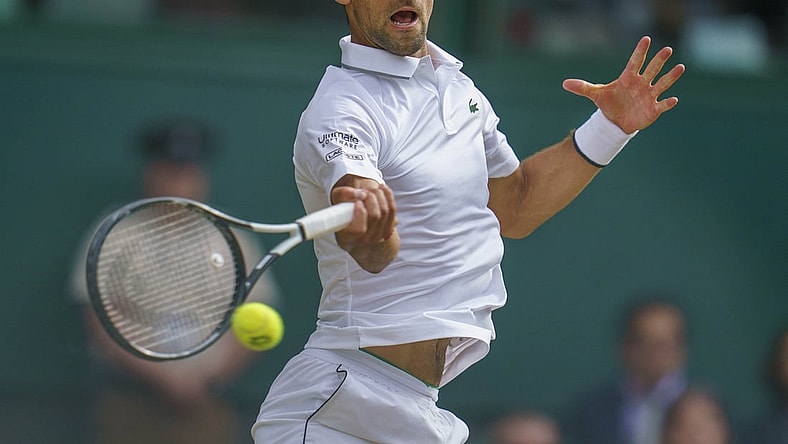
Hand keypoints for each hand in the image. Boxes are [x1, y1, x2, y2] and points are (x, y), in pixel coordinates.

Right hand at [331, 179, 397, 258]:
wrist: (354, 217)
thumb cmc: (343, 209)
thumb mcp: (337, 200)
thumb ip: (344, 195)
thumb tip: (361, 195)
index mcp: (347, 238)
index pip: (359, 229)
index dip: (361, 213)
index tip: (357, 202)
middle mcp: (364, 240)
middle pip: (375, 216)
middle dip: (370, 198)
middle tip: (363, 192)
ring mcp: (378, 236)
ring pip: (385, 211)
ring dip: (378, 195)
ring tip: (370, 190)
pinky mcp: (389, 228)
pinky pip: (392, 209)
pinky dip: (388, 195)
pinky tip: (381, 189)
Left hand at [562, 36, 685, 133]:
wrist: (616, 121)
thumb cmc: (609, 104)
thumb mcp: (596, 95)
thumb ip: (583, 88)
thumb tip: (564, 83)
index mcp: (628, 78)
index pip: (635, 62)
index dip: (640, 51)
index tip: (646, 39)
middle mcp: (641, 83)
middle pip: (651, 69)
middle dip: (659, 60)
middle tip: (667, 49)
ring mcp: (649, 95)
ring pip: (662, 84)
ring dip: (670, 77)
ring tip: (680, 67)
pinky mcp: (653, 109)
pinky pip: (662, 104)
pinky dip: (667, 102)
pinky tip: (673, 99)